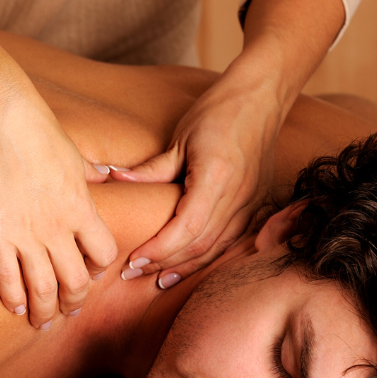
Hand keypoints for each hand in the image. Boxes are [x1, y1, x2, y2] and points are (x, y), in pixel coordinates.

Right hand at [0, 90, 118, 326]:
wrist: (2, 119)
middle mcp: (59, 228)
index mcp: (81, 208)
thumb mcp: (75, 154)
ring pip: (43, 288)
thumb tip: (106, 174)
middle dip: (73, 302)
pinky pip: (7, 278)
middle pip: (76, 281)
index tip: (89, 275)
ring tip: (41, 321)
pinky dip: (13, 297)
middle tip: (66, 312)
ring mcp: (27, 234)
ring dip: (44, 310)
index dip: (98, 270)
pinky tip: (13, 306)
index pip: (103, 254)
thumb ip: (91, 173)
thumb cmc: (38, 129)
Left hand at [112, 62, 282, 285]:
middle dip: (164, 264)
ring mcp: (252, 203)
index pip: (186, 228)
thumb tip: (114, 180)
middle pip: (200, 245)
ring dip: (186, 267)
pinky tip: (188, 266)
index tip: (133, 260)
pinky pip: (232, 241)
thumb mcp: (180, 139)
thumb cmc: (218, 111)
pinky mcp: (257, 204)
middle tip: (133, 274)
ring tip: (157, 280)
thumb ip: (151, 169)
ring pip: (217, 249)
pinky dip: (208, 257)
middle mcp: (239, 196)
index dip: (159, 249)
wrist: (261, 97)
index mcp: (217, 178)